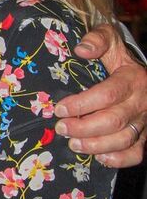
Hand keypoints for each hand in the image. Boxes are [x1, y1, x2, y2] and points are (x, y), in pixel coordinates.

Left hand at [55, 23, 145, 166]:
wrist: (138, 73)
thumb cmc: (117, 57)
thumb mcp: (110, 40)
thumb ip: (98, 39)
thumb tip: (82, 50)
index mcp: (132, 78)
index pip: (108, 94)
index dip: (82, 104)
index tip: (60, 108)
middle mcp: (141, 102)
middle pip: (114, 120)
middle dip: (84, 127)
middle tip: (61, 128)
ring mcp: (144, 121)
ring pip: (123, 139)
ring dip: (95, 145)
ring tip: (73, 144)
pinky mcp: (144, 135)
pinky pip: (136, 153)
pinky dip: (118, 159)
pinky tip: (99, 156)